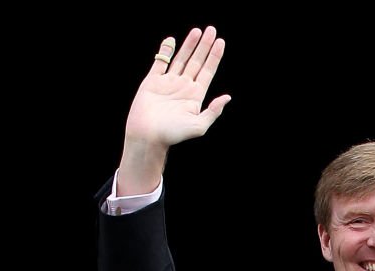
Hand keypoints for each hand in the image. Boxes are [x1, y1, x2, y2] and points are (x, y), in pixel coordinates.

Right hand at [118, 27, 231, 193]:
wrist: (147, 135)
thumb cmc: (173, 134)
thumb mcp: (198, 126)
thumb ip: (213, 112)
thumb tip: (227, 97)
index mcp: (195, 96)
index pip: (208, 71)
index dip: (214, 57)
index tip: (221, 42)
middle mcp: (183, 87)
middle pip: (197, 61)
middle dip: (204, 46)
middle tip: (212, 30)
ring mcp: (168, 82)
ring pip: (181, 59)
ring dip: (189, 45)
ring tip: (198, 31)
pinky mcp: (152, 80)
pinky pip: (160, 61)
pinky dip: (166, 50)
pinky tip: (172, 40)